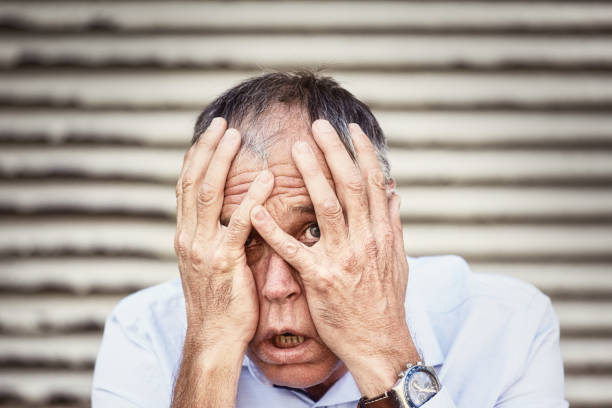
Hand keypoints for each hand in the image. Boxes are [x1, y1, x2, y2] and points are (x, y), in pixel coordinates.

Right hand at [175, 117, 273, 347]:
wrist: (214, 338)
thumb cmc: (221, 301)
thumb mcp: (212, 263)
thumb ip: (218, 234)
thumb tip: (233, 210)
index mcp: (186, 235)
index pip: (186, 187)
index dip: (196, 157)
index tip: (209, 133)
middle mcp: (188, 237)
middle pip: (193, 182)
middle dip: (206, 149)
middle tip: (221, 124)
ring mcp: (202, 249)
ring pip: (208, 194)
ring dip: (221, 162)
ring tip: (235, 136)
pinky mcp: (223, 263)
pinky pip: (237, 224)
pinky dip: (251, 198)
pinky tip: (266, 178)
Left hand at [250, 120, 418, 395]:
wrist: (379, 342)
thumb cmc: (385, 301)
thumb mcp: (398, 259)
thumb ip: (393, 223)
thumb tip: (394, 192)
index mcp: (382, 233)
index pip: (374, 184)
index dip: (362, 153)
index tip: (350, 128)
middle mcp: (365, 240)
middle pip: (350, 187)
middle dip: (334, 152)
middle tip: (317, 126)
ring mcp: (342, 258)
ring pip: (326, 207)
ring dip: (311, 175)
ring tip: (295, 148)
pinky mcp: (319, 278)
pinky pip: (293, 250)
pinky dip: (274, 229)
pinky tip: (257, 209)